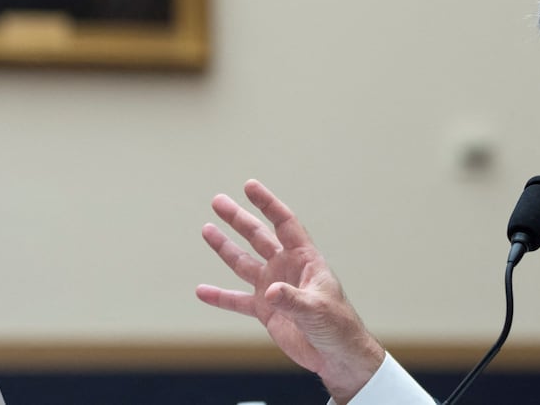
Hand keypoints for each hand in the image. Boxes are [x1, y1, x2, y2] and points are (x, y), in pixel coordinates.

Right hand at [197, 181, 384, 402]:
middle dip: (238, 219)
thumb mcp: (316, 309)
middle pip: (258, 237)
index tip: (249, 186)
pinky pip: (238, 301)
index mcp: (305, 259)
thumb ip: (292, 299)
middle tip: (217, 201)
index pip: (284, 223)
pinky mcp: (266, 311)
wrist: (336, 354)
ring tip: (206, 229)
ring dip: (225, 248)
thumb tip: (269, 291)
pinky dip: (220, 297)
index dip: (267, 204)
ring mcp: (274, 288)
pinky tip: (202, 291)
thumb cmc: (337, 325)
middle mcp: (287, 268)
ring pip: (244, 263)